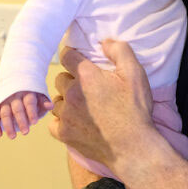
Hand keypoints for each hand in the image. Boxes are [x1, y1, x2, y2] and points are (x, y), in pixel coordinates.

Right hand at [0, 90, 51, 138]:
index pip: (29, 102)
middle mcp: (14, 96)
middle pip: (17, 109)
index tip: (35, 122)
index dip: (32, 112)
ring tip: (13, 136)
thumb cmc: (31, 93)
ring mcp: (5, 100)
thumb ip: (44, 102)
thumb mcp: (39, 94)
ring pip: (5, 113)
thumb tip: (51, 106)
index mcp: (27, 92)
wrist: (16, 80)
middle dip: (21, 121)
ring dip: (8, 125)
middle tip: (26, 132)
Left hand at [49, 40, 152, 168]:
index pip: (66, 55)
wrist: (132, 147)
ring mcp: (66, 115)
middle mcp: (71, 94)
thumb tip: (104, 42)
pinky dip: (61, 119)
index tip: (78, 58)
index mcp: (86, 76)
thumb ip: (119, 50)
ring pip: (57, 99)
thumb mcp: (135, 72)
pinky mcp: (64, 134)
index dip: (72, 54)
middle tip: (87, 85)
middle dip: (71, 78)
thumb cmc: (134, 109)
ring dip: (66, 99)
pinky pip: (53, 121)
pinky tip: (74, 119)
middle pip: (60, 77)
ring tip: (82, 103)